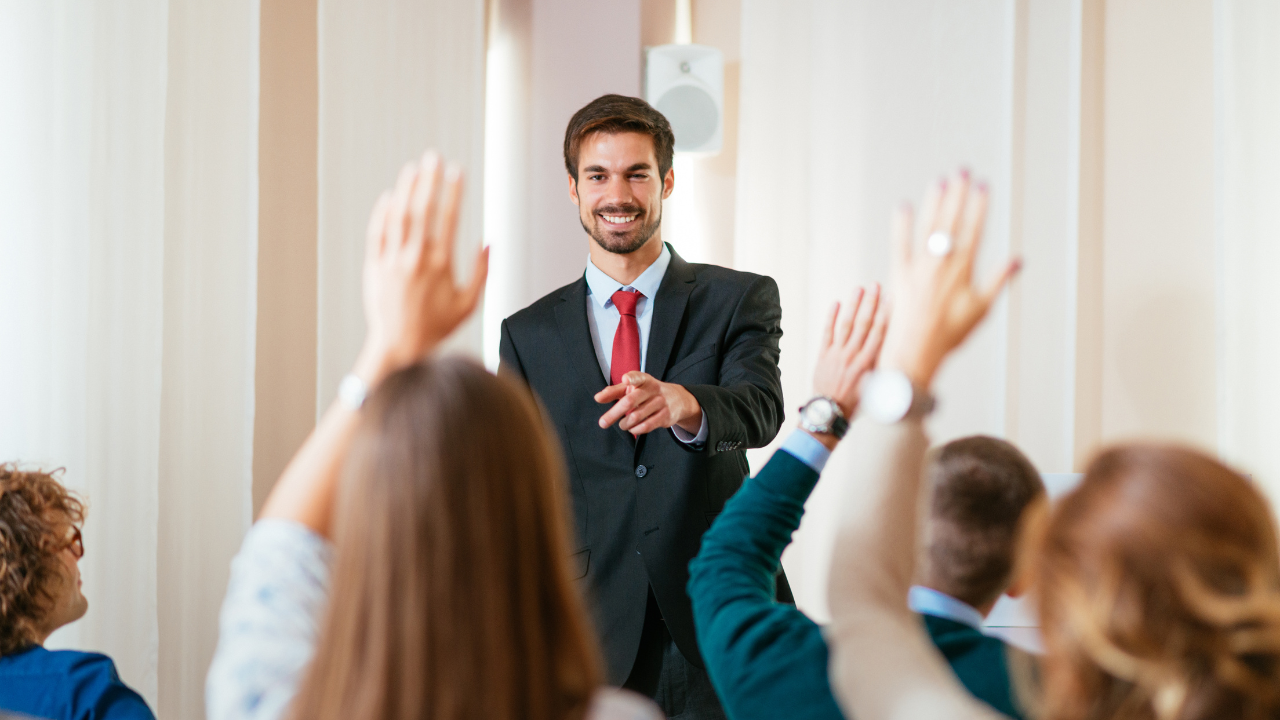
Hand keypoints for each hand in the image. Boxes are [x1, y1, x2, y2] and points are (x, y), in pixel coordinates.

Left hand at [353, 150, 488, 383]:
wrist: (399, 346)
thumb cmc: (436, 327)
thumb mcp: (469, 304)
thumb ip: (481, 273)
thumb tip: (490, 244)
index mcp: (441, 265)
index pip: (449, 218)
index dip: (454, 191)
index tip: (458, 171)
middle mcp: (415, 258)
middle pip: (422, 209)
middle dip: (429, 179)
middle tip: (434, 157)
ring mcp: (392, 260)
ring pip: (398, 215)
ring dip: (406, 188)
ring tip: (413, 168)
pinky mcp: (375, 266)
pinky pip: (378, 232)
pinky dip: (383, 212)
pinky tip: (390, 196)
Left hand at [595, 372, 701, 435]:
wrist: (677, 399)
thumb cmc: (647, 392)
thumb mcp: (633, 387)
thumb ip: (615, 391)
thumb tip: (598, 397)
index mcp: (644, 380)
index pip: (638, 377)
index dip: (631, 378)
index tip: (625, 380)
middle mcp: (653, 389)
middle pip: (630, 401)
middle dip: (614, 413)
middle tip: (602, 423)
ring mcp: (661, 402)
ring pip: (637, 416)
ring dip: (625, 423)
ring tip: (622, 424)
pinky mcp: (665, 416)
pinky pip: (646, 426)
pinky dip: (635, 430)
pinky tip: (632, 429)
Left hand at [812, 283, 889, 417]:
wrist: (829, 414)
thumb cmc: (854, 405)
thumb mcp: (876, 390)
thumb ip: (883, 371)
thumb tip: (898, 358)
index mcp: (868, 364)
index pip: (879, 333)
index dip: (886, 314)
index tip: (891, 298)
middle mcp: (853, 355)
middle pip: (864, 323)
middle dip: (871, 302)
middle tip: (875, 285)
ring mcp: (836, 354)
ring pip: (846, 324)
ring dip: (853, 305)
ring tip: (858, 289)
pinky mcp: (823, 356)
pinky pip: (827, 332)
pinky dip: (831, 317)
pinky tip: (836, 303)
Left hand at [878, 169, 1019, 387]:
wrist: (917, 351)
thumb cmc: (952, 333)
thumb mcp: (982, 308)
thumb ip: (999, 280)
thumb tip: (1019, 259)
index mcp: (963, 270)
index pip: (974, 230)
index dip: (979, 206)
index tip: (983, 185)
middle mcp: (941, 264)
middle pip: (951, 222)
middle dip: (958, 194)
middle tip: (962, 170)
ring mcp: (919, 267)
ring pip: (928, 228)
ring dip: (935, 202)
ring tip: (941, 180)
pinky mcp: (899, 273)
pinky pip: (899, 244)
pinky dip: (901, 225)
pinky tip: (904, 206)